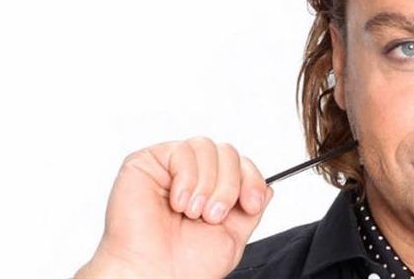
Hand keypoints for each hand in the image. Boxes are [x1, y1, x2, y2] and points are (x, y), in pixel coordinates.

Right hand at [76, 136, 273, 277]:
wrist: (155, 276)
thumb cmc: (185, 264)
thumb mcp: (234, 235)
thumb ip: (250, 209)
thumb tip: (267, 188)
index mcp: (212, 191)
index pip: (241, 164)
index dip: (251, 180)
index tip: (251, 204)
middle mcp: (192, 177)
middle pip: (227, 152)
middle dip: (229, 185)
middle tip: (214, 215)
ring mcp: (169, 168)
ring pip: (206, 147)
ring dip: (207, 184)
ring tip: (194, 212)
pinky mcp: (145, 163)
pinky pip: (181, 150)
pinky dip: (185, 178)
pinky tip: (177, 203)